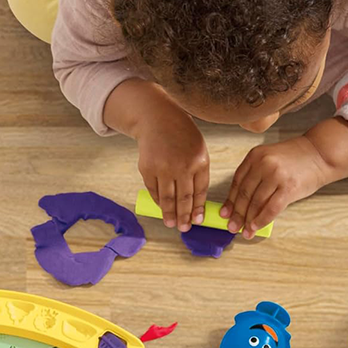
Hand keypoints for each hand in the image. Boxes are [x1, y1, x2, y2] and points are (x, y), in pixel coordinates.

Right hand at [136, 106, 209, 231]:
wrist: (157, 119)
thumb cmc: (181, 136)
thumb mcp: (198, 150)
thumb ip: (198, 174)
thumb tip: (195, 203)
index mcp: (199, 160)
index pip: (199, 191)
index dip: (197, 209)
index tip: (197, 221)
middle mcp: (182, 165)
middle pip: (184, 199)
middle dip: (184, 217)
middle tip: (184, 228)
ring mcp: (163, 168)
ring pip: (168, 198)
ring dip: (169, 214)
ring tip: (171, 224)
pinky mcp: (148, 169)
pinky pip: (154, 191)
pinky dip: (158, 201)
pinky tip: (162, 208)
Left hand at [221, 136, 329, 237]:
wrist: (320, 153)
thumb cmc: (294, 160)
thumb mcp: (268, 160)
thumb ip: (254, 178)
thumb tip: (237, 205)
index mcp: (255, 156)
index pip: (237, 183)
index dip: (230, 201)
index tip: (225, 214)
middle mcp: (264, 164)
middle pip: (244, 194)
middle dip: (237, 214)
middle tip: (232, 227)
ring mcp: (276, 175)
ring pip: (256, 203)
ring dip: (248, 220)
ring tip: (245, 231)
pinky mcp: (289, 187)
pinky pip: (270, 208)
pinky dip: (261, 220)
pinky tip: (255, 227)